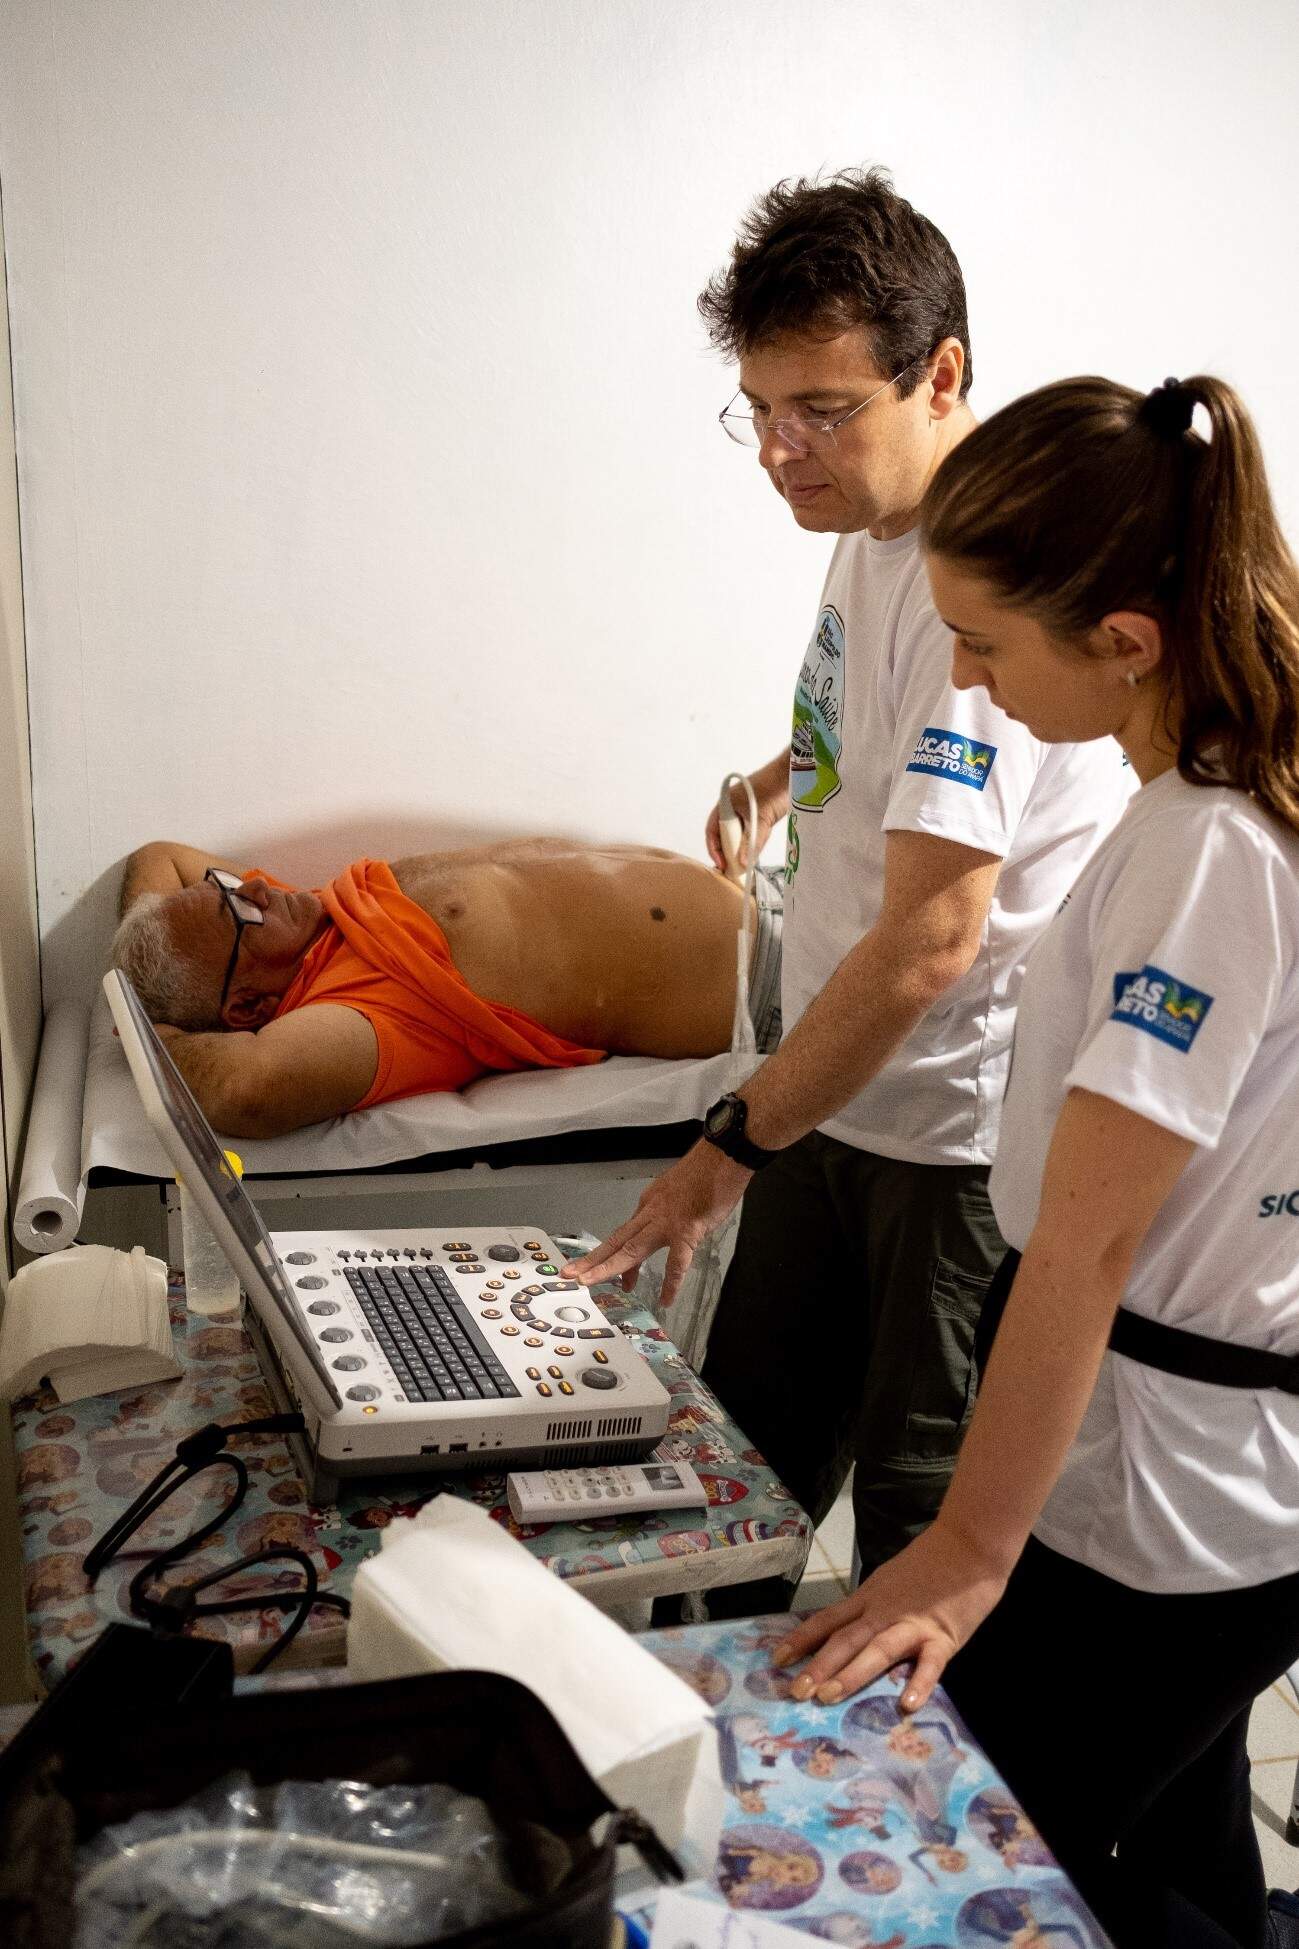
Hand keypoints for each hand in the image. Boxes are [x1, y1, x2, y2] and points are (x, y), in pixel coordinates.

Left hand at [562, 1139, 751, 1304]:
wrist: (723, 1156)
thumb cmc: (708, 1171)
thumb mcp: (678, 1190)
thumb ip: (670, 1209)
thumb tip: (672, 1225)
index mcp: (650, 1203)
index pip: (624, 1234)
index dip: (609, 1255)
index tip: (601, 1271)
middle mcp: (651, 1212)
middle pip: (616, 1241)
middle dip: (592, 1260)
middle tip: (571, 1275)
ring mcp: (667, 1222)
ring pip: (631, 1249)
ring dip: (608, 1267)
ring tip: (590, 1282)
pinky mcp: (687, 1230)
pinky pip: (676, 1263)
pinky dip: (671, 1283)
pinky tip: (666, 1298)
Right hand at [705, 783, 779, 873]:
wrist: (793, 774)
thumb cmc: (773, 788)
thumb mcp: (761, 818)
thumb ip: (752, 841)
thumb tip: (743, 863)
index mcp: (725, 805)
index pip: (712, 831)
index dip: (715, 850)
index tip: (722, 864)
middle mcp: (732, 809)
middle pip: (725, 836)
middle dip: (728, 852)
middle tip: (733, 869)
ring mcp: (745, 812)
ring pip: (739, 836)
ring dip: (741, 850)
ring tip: (743, 866)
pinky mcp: (758, 815)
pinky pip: (751, 833)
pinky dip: (752, 843)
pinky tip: (754, 854)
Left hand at [770, 1520, 1011, 1709]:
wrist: (969, 1543)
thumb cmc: (931, 1562)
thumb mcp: (890, 1579)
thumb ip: (873, 1605)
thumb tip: (849, 1629)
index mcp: (870, 1597)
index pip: (829, 1620)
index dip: (801, 1639)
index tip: (777, 1660)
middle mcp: (884, 1611)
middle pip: (846, 1639)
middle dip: (818, 1666)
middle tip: (795, 1691)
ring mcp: (913, 1623)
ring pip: (878, 1649)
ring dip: (852, 1673)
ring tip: (829, 1697)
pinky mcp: (944, 1636)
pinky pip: (931, 1663)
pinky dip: (919, 1682)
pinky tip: (906, 1704)